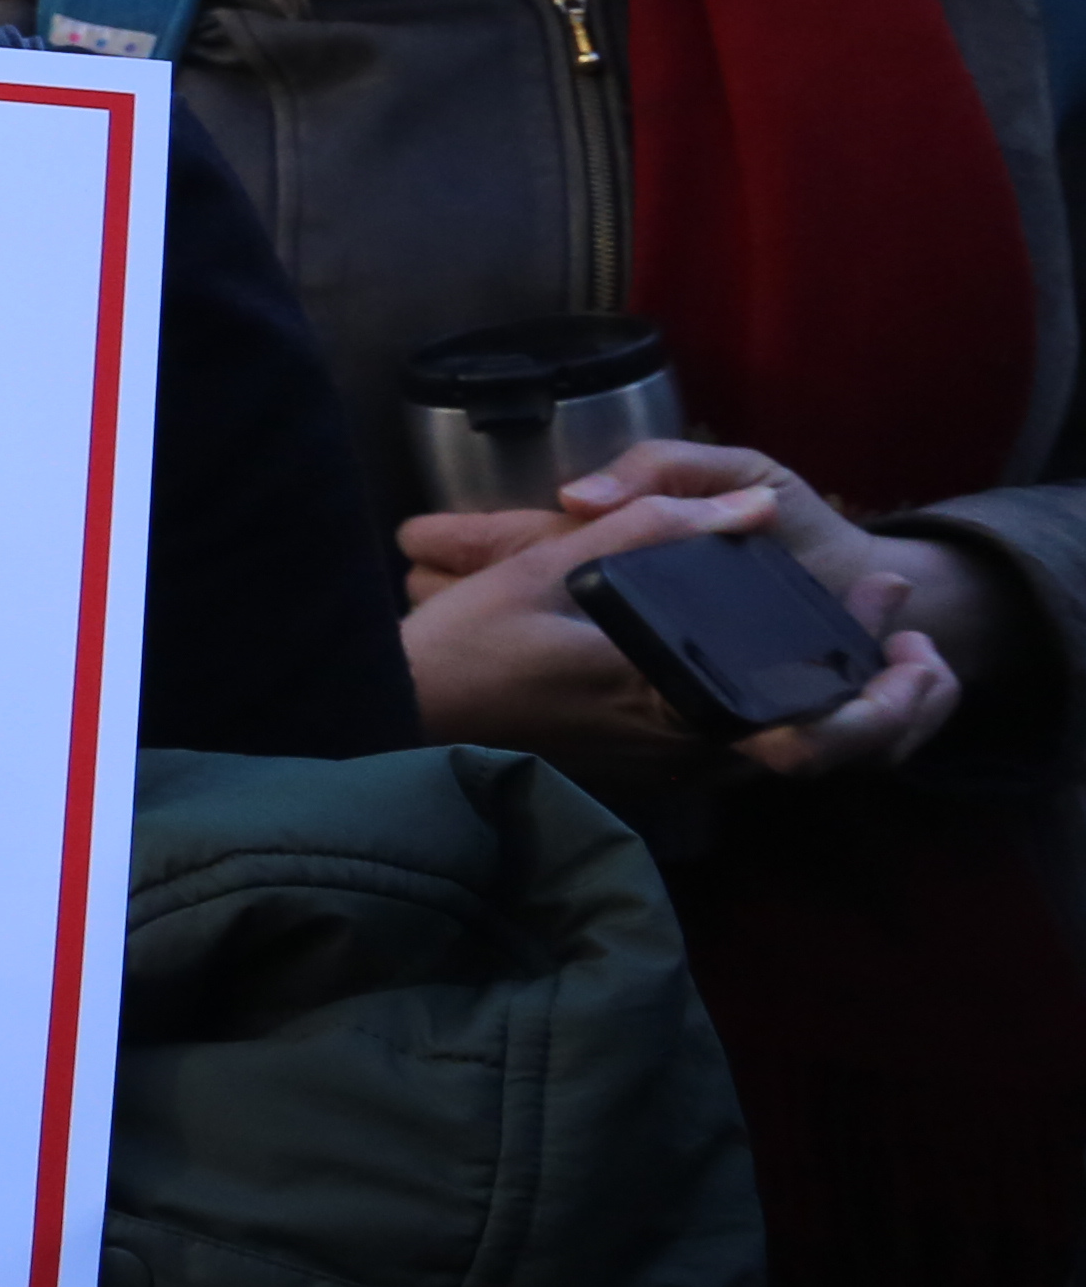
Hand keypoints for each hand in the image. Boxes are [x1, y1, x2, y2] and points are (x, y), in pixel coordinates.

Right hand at [397, 452, 964, 791]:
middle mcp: (676, 745)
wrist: (403, 721)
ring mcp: (662, 771)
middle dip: (857, 666)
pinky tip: (753, 672)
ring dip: (815, 689)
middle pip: (804, 720)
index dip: (858, 650)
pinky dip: (763, 713)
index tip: (881, 594)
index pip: (796, 691)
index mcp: (663, 692)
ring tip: (842, 633)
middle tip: (884, 610)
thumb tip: (754, 509)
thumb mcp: (549, 568)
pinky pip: (732, 752)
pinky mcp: (644, 777)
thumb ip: (653, 528)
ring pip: (773, 740)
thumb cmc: (466, 647)